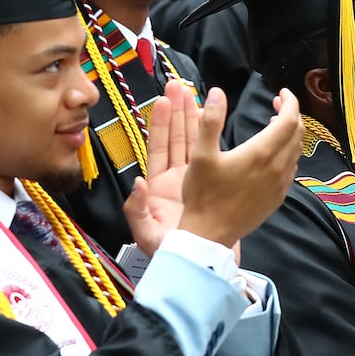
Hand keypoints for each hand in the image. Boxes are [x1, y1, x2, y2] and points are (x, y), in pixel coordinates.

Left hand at [123, 79, 200, 255]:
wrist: (198, 270)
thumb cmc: (171, 256)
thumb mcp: (147, 237)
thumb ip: (137, 211)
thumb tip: (137, 183)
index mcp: (158, 188)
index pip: (158, 148)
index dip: (161, 124)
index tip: (164, 100)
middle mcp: (174, 181)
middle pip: (175, 140)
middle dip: (177, 113)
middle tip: (179, 85)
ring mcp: (193, 184)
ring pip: (193, 145)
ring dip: (193, 120)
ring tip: (194, 94)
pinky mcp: (210, 189)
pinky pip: (210, 159)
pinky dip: (211, 141)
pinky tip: (217, 124)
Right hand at [177, 87, 303, 247]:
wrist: (210, 234)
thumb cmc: (203, 196)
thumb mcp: (201, 155)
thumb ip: (211, 121)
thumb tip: (217, 93)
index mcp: (261, 154)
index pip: (290, 120)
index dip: (290, 102)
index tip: (281, 93)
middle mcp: (277, 168)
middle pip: (297, 133)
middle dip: (291, 114)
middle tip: (276, 105)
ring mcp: (280, 184)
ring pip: (296, 151)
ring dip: (289, 134)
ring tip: (273, 125)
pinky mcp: (277, 197)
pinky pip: (291, 169)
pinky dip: (287, 153)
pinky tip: (272, 153)